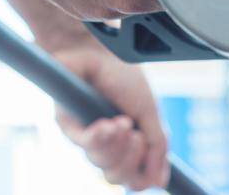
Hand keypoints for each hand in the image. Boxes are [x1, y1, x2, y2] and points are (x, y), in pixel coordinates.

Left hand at [51, 39, 169, 190]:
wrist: (103, 47)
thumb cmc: (123, 76)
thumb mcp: (150, 113)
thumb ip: (158, 148)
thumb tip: (160, 182)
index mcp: (124, 143)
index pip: (131, 178)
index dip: (142, 175)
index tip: (149, 150)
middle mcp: (103, 143)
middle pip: (116, 176)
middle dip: (131, 159)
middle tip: (136, 135)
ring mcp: (85, 135)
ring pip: (101, 164)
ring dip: (118, 145)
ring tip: (123, 122)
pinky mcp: (68, 123)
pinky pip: (84, 145)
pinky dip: (101, 138)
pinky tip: (109, 124)